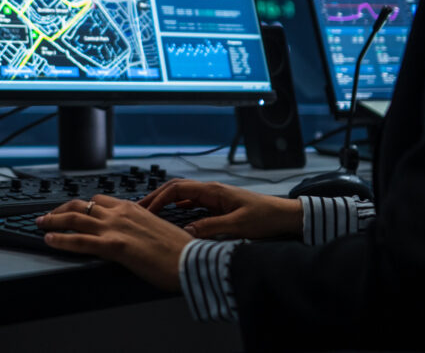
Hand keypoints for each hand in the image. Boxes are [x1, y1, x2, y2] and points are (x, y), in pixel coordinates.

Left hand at [34, 195, 191, 291]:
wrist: (192, 260)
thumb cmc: (178, 250)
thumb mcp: (155, 229)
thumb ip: (138, 227)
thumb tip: (130, 234)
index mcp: (131, 208)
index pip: (98, 200)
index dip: (79, 205)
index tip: (68, 210)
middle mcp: (121, 213)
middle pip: (81, 205)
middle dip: (60, 209)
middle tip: (47, 215)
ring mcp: (116, 228)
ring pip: (75, 219)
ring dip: (53, 220)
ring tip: (39, 224)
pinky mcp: (115, 246)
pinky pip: (80, 241)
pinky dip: (61, 239)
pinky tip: (49, 239)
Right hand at [140, 179, 302, 240]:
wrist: (284, 216)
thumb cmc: (265, 217)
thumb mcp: (237, 226)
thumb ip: (211, 228)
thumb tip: (186, 234)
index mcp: (213, 191)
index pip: (178, 189)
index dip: (159, 198)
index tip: (145, 209)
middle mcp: (212, 190)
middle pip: (177, 189)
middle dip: (157, 197)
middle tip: (139, 209)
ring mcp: (215, 197)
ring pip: (184, 195)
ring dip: (166, 202)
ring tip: (151, 212)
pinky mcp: (219, 205)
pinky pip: (193, 203)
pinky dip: (178, 207)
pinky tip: (173, 215)